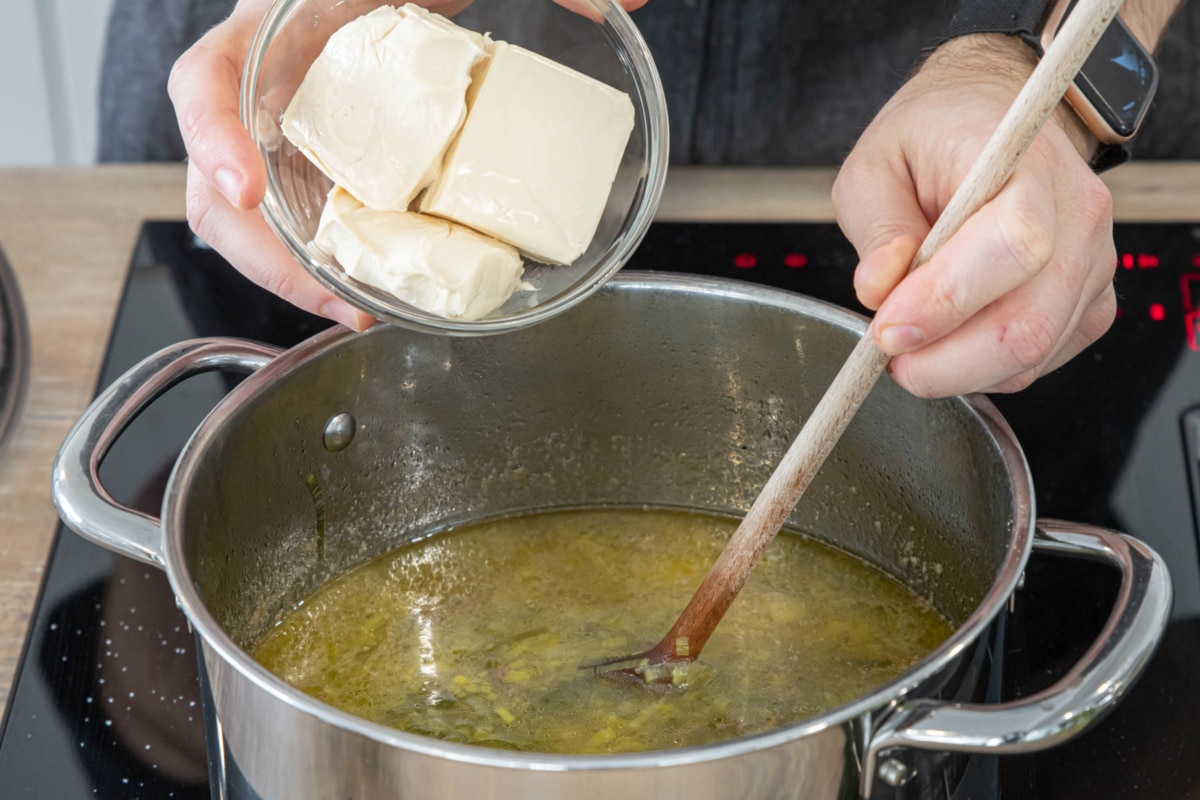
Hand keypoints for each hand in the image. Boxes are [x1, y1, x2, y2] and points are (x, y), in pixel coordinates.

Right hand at [168, 0, 646, 329]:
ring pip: (254, 222)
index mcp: (283, 30)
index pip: (205, 77)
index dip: (210, 136)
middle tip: (334, 299)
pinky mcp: (319, 169)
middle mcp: (273, 92)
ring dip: (297, 279)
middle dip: (264, 254)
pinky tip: (372, 292)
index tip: (242, 191)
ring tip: (360, 313)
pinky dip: (327, 267)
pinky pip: (301, 225)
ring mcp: (292, 137)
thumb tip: (632, 0)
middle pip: (219, 183)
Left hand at [832, 35, 1117, 397]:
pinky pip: (1040, 361)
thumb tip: (879, 290)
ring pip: (1033, 354)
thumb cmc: (931, 140)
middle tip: (888, 356)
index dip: (945, 301)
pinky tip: (950, 338)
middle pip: (1028, 323)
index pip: (1012, 246)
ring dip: (958, 369)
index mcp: (1027, 162)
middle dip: (945, 362)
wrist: (992, 121)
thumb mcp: (875, 165)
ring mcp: (1094, 262)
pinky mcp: (1092, 302)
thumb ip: (877, 227)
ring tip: (912, 343)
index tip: (886, 329)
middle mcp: (1078, 213)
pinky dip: (983, 368)